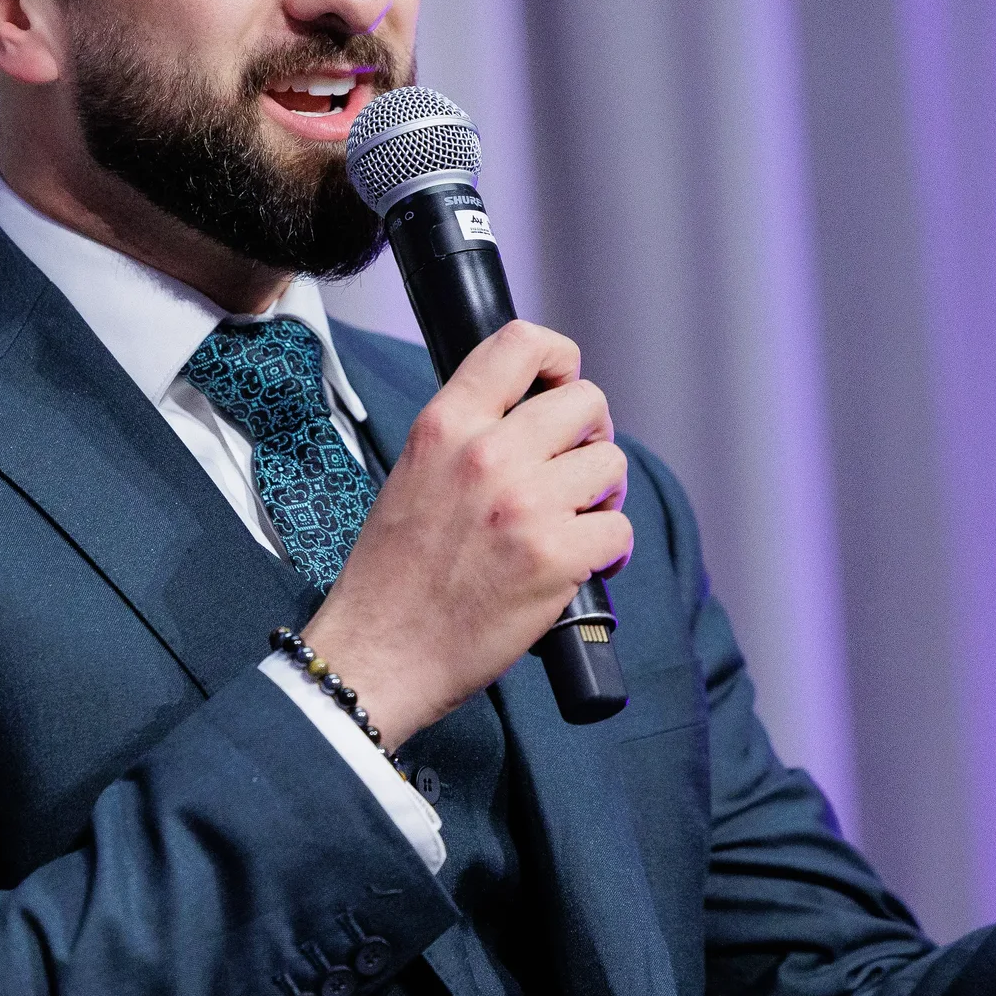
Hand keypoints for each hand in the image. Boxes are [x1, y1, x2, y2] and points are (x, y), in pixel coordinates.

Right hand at [304, 321, 632, 746]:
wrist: (378, 652)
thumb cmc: (392, 574)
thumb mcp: (412, 472)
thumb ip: (468, 436)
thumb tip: (536, 420)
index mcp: (445, 425)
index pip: (521, 343)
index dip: (560, 359)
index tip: (561, 387)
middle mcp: (488, 454)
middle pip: (587, 402)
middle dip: (591, 436)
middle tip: (575, 472)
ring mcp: (525, 504)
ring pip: (611, 465)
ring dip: (603, 496)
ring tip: (575, 524)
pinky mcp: (555, 557)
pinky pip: (618, 530)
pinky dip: (609, 552)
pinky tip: (582, 566)